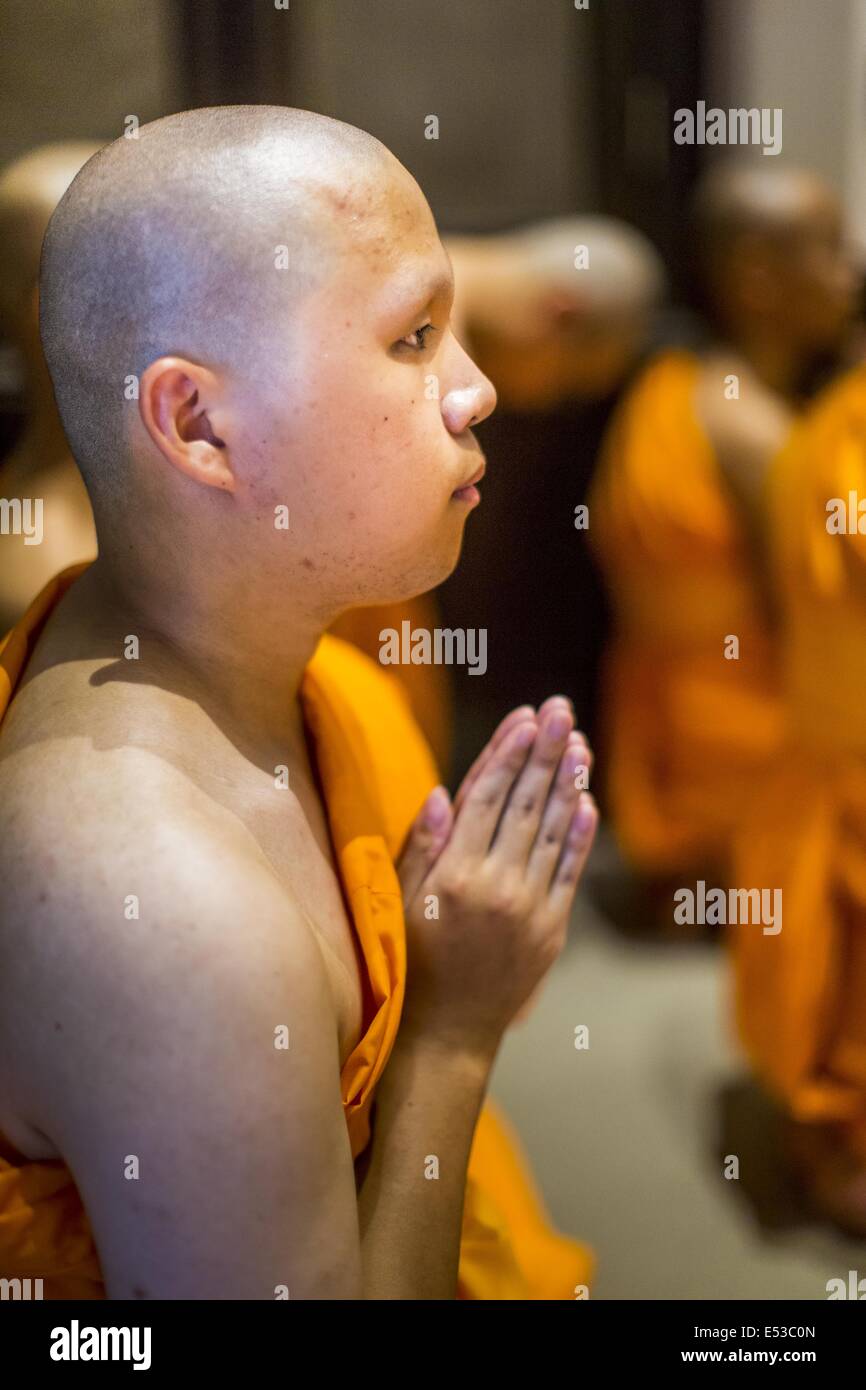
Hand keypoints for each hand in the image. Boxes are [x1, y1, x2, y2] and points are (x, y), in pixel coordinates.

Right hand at [397, 697, 596, 1056]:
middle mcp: (496, 887)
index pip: (485, 798)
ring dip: (568, 783)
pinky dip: (579, 835)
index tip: (524, 716)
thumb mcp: (398, 905)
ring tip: (578, 742)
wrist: (447, 1034)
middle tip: (560, 709)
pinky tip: (587, 800)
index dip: (507, 753)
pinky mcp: (552, 929)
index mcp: (453, 876)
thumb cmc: (411, 965)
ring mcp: (530, 909)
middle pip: (525, 804)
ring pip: (552, 831)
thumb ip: (421, 849)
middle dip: (545, 752)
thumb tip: (441, 793)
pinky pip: (569, 872)